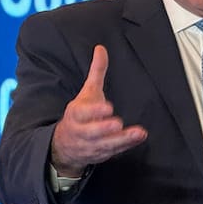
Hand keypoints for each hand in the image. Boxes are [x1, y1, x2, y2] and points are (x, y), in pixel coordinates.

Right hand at [50, 45, 146, 175]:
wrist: (64, 145)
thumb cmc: (80, 115)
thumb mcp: (86, 92)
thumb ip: (96, 72)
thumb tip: (101, 49)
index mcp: (76, 115)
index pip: (82, 113)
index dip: (94, 111)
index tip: (108, 106)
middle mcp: (81, 132)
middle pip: (91, 132)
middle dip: (103, 128)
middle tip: (117, 123)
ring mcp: (90, 146)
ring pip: (105, 144)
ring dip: (121, 140)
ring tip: (137, 133)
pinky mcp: (100, 154)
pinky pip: (113, 152)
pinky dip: (125, 146)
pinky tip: (138, 138)